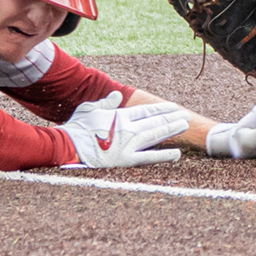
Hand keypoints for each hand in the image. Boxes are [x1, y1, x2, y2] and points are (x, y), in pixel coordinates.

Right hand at [60, 91, 186, 168]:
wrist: (69, 146)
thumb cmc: (77, 127)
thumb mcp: (90, 109)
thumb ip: (106, 103)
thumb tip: (116, 96)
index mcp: (120, 115)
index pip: (146, 110)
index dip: (161, 109)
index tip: (173, 107)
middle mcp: (128, 128)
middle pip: (155, 121)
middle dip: (171, 117)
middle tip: (185, 115)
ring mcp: (129, 144)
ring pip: (156, 135)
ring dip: (172, 129)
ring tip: (184, 125)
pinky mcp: (126, 160)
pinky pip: (149, 157)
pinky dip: (164, 155)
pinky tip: (177, 153)